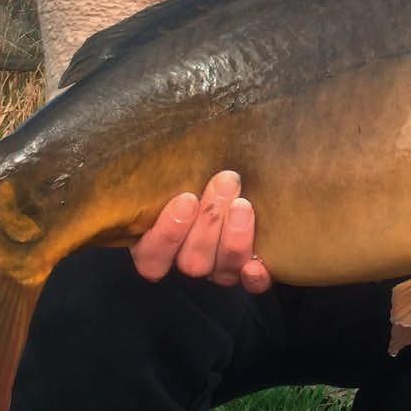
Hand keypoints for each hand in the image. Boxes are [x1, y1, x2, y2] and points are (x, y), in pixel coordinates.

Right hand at [130, 170, 272, 292]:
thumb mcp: (178, 162)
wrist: (238, 170)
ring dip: (232, 239)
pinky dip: (255, 277)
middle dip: (208, 222)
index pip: (152, 257)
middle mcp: (188, 258)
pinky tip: (258, 262)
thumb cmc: (200, 164)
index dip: (166, 234)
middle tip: (224, 182)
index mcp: (158, 240)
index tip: (185, 199)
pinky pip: (252, 286)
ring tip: (243, 204)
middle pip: (191, 261)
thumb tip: (155, 124)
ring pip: (220, 271)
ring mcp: (219, 268)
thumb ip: (167, 161)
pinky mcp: (250, 270)